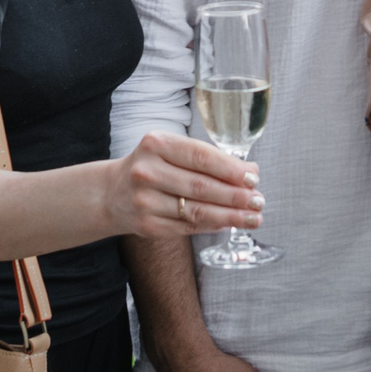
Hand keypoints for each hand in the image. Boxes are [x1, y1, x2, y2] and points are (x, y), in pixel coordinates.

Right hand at [110, 132, 262, 240]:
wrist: (111, 192)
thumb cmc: (151, 166)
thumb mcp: (170, 149)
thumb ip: (206, 157)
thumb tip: (250, 171)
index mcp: (155, 144)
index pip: (201, 157)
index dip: (230, 169)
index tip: (254, 178)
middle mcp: (147, 172)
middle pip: (201, 187)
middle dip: (236, 196)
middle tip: (259, 201)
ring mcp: (145, 201)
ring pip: (197, 211)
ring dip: (230, 216)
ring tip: (253, 218)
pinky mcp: (147, 225)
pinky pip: (188, 228)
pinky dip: (212, 226)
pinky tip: (229, 224)